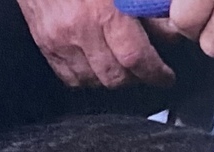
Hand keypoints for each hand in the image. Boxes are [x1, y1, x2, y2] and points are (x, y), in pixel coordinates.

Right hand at [16, 0, 175, 88]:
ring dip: (111, 78)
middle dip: (135, 77)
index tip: (165, 76)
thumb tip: (167, 30)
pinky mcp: (45, 43)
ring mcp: (58, 41)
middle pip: (114, 76)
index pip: (135, 57)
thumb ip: (143, 4)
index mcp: (102, 10)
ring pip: (92, 81)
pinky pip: (69, 76)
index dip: (155, 72)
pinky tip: (96, 65)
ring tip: (122, 66)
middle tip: (146, 70)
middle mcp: (79, 30)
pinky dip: (87, 76)